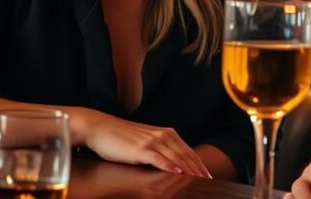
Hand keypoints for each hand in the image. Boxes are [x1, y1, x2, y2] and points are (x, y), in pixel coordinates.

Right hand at [78, 110, 210, 177]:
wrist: (100, 128)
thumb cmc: (121, 137)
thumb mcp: (146, 141)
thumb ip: (160, 149)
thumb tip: (173, 163)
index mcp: (166, 133)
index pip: (188, 151)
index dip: (200, 164)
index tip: (209, 176)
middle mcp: (162, 136)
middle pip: (186, 155)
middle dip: (199, 169)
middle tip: (210, 182)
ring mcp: (152, 142)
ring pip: (176, 158)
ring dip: (189, 170)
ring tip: (200, 180)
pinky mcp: (140, 150)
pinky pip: (158, 159)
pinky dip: (169, 166)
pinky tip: (178, 173)